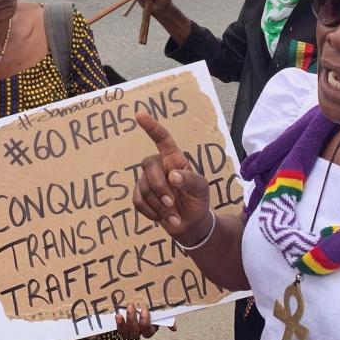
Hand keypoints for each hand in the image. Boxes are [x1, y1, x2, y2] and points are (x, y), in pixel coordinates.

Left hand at [115, 304, 164, 338]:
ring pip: (126, 333)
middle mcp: (139, 331)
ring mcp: (129, 330)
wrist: (135, 302)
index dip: (146, 322)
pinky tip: (118, 316)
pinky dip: (118, 323)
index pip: (148, 331)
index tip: (144, 310)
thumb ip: (166, 317)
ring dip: (123, 324)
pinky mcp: (120, 326)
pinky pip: (118, 328)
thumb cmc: (149, 306)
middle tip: (131, 306)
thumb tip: (174, 328)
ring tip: (121, 313)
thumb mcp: (158, 311)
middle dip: (133, 320)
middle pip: (136, 332)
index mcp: (150, 328)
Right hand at [133, 113, 211, 242]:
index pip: (162, 139)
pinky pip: (138, 201)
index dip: (151, 126)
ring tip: (173, 216)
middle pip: (148, 166)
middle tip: (172, 204)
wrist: (190, 224)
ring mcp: (147, 181)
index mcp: (174, 159)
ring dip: (159, 206)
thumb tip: (173, 176)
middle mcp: (159, 166)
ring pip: (144, 188)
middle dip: (159, 187)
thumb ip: (190, 180)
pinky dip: (151, 213)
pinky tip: (162, 218)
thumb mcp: (201, 189)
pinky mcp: (140, 196)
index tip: (139, 115)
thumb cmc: (197, 200)